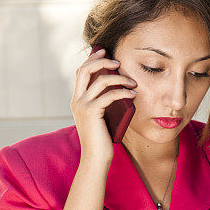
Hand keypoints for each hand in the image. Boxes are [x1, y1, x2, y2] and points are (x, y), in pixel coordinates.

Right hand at [71, 48, 137, 163]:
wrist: (96, 158)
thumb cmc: (102, 140)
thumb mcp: (102, 117)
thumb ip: (104, 103)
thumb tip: (120, 89)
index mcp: (77, 100)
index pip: (81, 72)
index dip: (92, 58)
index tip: (105, 51)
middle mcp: (76, 100)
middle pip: (85, 69)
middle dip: (102, 60)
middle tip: (118, 61)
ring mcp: (82, 105)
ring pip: (99, 80)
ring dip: (119, 77)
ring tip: (132, 81)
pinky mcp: (91, 112)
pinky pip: (109, 95)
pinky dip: (123, 92)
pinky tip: (132, 94)